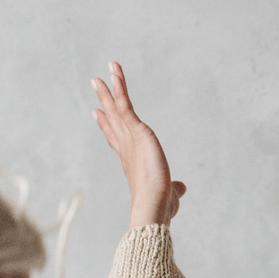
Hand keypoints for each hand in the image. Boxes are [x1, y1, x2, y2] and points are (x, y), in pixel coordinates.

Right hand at [90, 61, 185, 226]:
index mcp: (131, 160)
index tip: (98, 114)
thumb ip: (174, 188)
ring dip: (110, 88)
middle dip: (104, 101)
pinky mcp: (137, 131)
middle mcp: (126, 147)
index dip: (107, 126)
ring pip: (116, 108)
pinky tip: (116, 71)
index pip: (116, 139)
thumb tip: (181, 188)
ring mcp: (129, 138)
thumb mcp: (170, 193)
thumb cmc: (160, 207)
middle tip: (97, 84)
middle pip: (112, 119)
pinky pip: (125, 104)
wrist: (153, 207)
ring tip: (106, 70)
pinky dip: (120, 87)